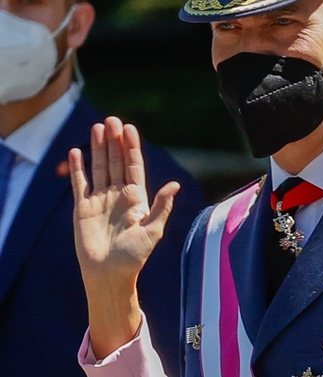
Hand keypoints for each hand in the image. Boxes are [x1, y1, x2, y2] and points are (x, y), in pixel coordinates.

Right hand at [69, 116, 179, 356]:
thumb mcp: (153, 231)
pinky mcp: (82, 208)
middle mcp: (118, 195)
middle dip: (114, 141)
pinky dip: (77, 167)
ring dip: (98, 148)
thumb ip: (162, 206)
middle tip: (111, 119)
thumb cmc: (135, 256)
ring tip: (97, 127)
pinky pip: (79, 183)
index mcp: (137, 198)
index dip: (132, 148)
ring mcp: (100, 200)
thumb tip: (175, 185)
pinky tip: (76, 151)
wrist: (109, 275)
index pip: (134, 166)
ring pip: (99, 167)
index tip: (130, 129)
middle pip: (116, 162)